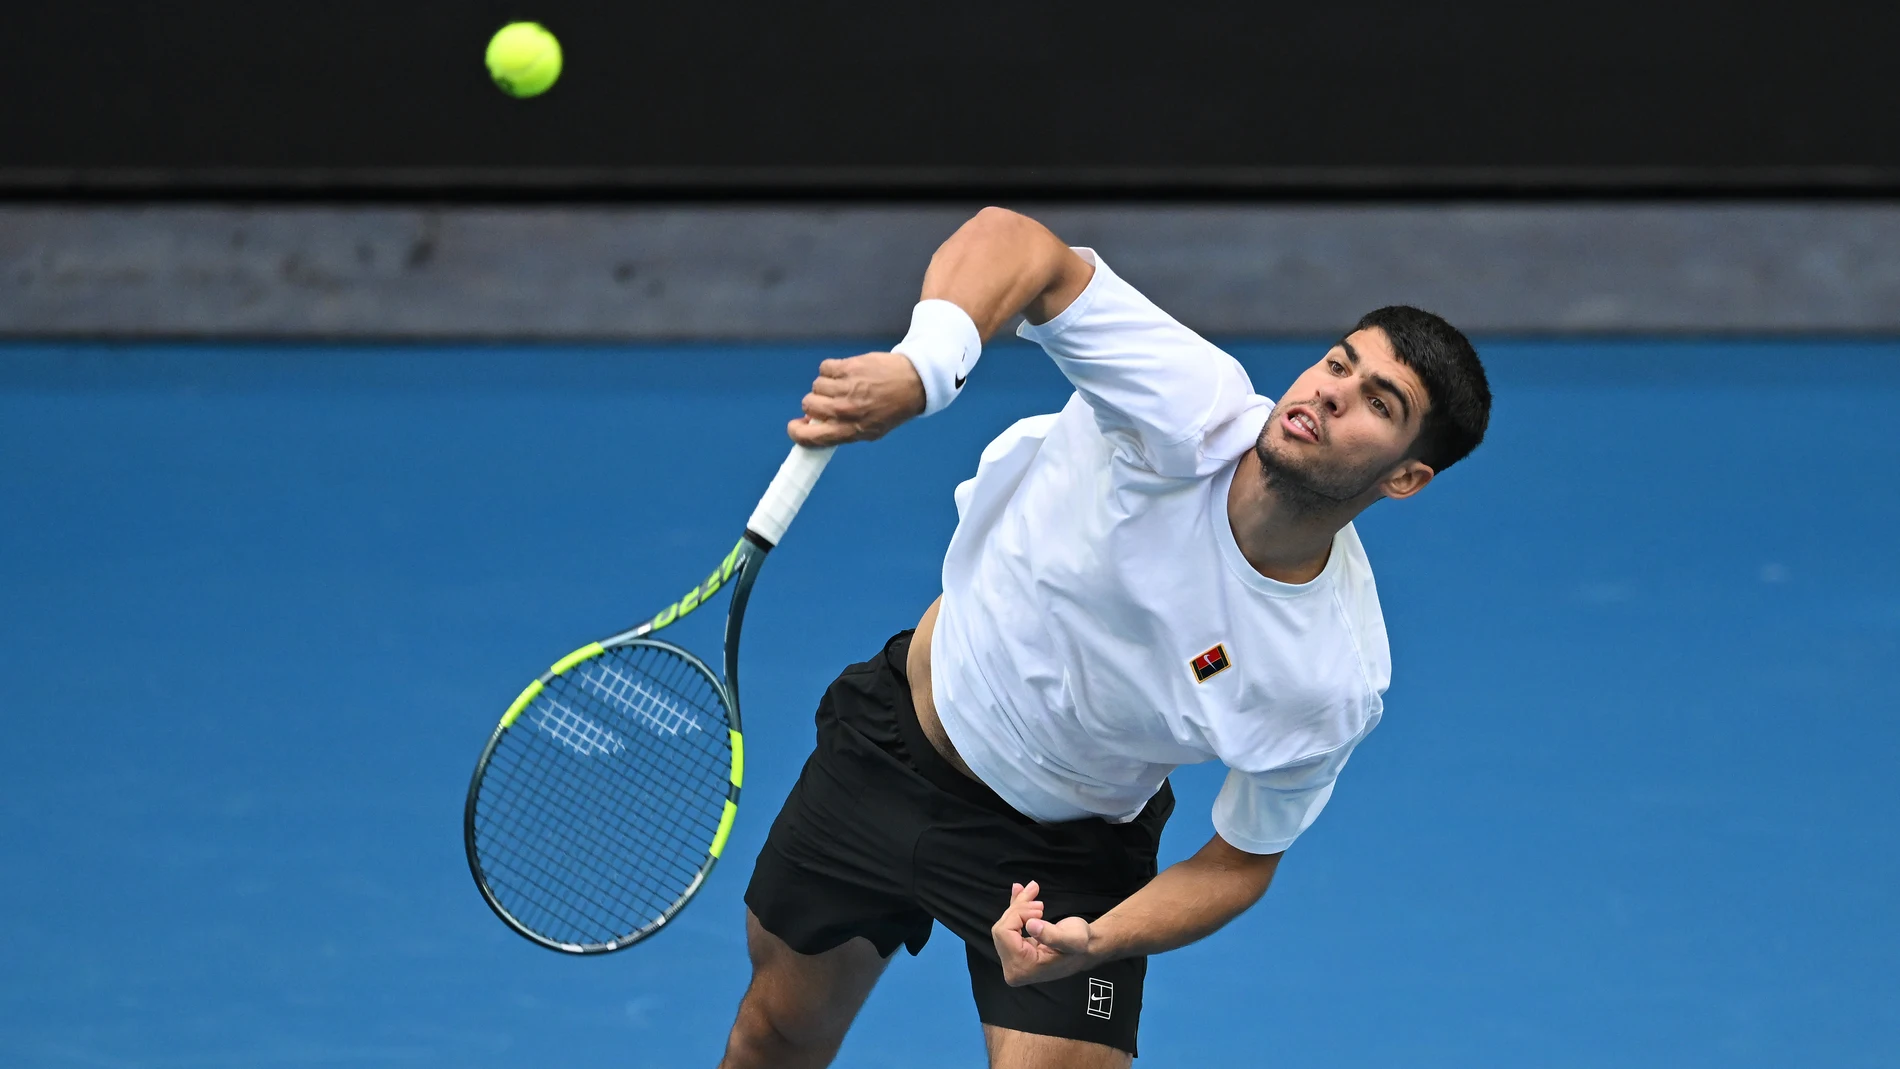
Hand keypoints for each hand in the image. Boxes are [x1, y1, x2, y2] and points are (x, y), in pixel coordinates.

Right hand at [787, 352, 926, 446]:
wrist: (914, 382)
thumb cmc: (891, 409)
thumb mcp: (869, 431)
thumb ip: (839, 431)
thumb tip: (808, 425)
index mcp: (850, 431)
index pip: (810, 437)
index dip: (796, 433)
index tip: (795, 427)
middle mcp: (846, 411)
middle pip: (808, 405)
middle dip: (815, 404)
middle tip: (831, 401)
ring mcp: (847, 388)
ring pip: (816, 386)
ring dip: (826, 386)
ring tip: (844, 386)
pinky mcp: (849, 366)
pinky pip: (824, 368)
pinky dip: (831, 370)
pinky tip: (846, 373)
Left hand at [990, 881, 1097, 986]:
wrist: (1086, 948)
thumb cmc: (1080, 945)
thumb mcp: (1073, 939)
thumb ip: (1052, 935)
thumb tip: (1030, 925)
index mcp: (1022, 969)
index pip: (1004, 933)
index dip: (1019, 915)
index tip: (1040, 910)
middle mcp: (1013, 970)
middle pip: (1001, 929)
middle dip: (1019, 908)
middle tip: (1038, 899)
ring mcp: (1013, 962)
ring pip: (1004, 925)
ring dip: (1019, 906)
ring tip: (1033, 891)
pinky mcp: (1015, 953)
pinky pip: (1007, 927)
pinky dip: (1015, 909)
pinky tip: (1020, 892)